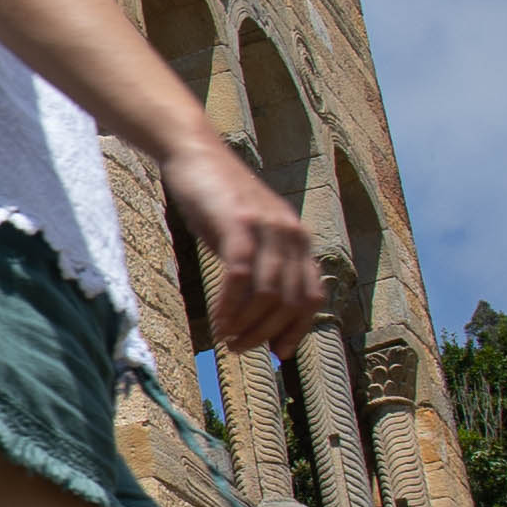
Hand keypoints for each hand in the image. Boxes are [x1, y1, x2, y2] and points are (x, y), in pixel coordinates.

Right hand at [160, 143, 325, 351]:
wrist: (195, 152)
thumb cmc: (218, 198)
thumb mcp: (250, 233)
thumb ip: (263, 264)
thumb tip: (262, 311)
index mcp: (299, 238)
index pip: (311, 297)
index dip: (297, 330)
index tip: (278, 354)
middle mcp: (291, 234)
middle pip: (290, 302)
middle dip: (266, 334)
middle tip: (239, 349)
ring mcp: (267, 228)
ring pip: (268, 295)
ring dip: (247, 326)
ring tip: (227, 339)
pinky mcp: (239, 224)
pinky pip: (241, 278)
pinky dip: (230, 307)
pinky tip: (218, 321)